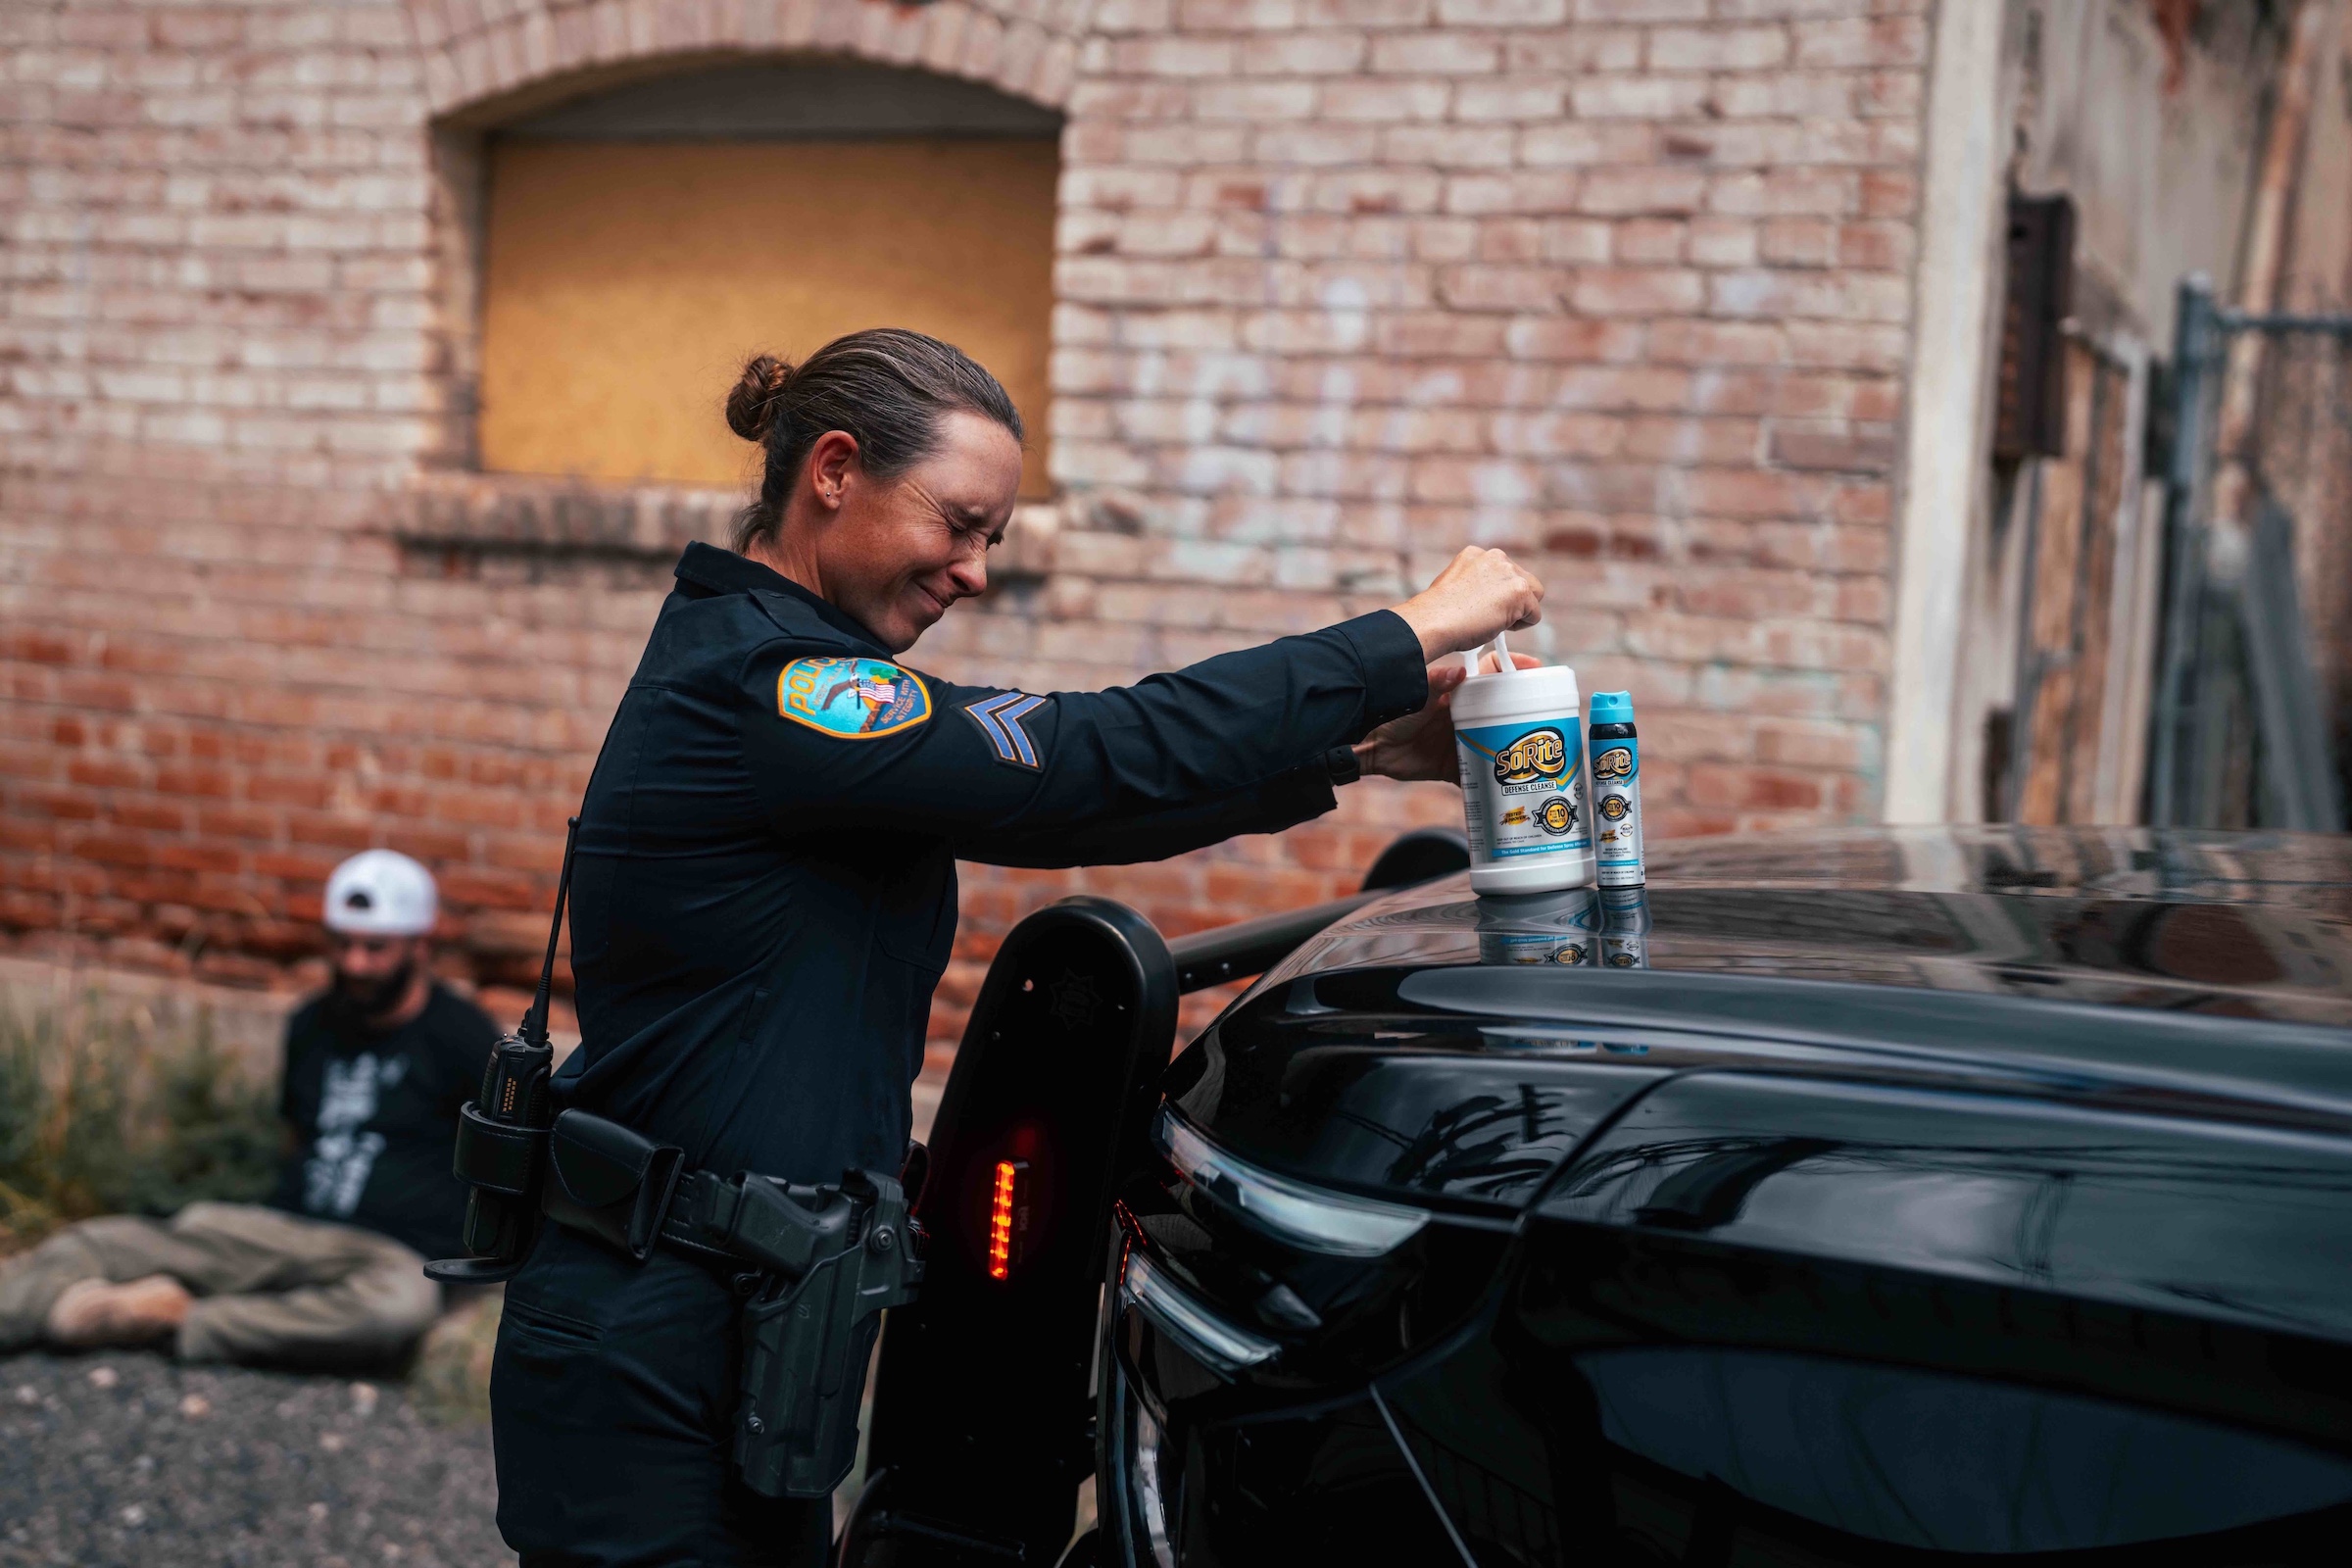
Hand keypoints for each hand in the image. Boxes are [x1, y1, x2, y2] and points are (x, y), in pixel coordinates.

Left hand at [1356, 652, 1542, 782]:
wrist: (1365, 745)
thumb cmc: (1388, 710)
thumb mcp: (1415, 691)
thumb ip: (1437, 682)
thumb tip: (1460, 670)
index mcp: (1459, 690)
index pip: (1495, 674)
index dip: (1516, 671)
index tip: (1537, 672)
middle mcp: (1464, 714)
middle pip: (1504, 712)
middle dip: (1526, 715)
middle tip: (1546, 720)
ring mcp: (1460, 740)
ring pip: (1496, 744)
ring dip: (1514, 751)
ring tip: (1538, 757)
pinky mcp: (1453, 767)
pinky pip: (1478, 776)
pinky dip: (1492, 785)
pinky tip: (1511, 790)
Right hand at [1390, 547, 1543, 662]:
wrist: (1434, 620)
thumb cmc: (1438, 613)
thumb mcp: (1456, 586)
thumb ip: (1476, 585)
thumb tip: (1488, 599)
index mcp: (1476, 554)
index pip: (1503, 572)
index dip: (1498, 594)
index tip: (1484, 607)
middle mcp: (1495, 557)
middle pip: (1523, 579)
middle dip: (1512, 600)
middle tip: (1491, 616)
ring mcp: (1509, 572)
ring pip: (1533, 594)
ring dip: (1519, 610)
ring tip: (1494, 621)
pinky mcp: (1520, 590)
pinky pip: (1534, 614)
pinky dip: (1521, 625)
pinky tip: (1498, 626)